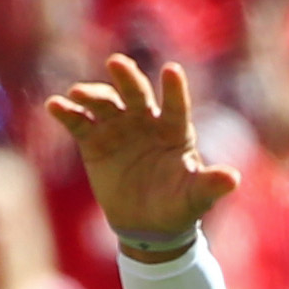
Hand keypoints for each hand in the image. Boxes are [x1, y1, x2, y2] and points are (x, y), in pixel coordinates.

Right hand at [45, 55, 241, 243]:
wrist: (148, 225)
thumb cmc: (178, 205)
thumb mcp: (195, 197)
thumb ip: (210, 185)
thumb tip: (233, 178)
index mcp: (174, 129)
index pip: (175, 104)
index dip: (174, 89)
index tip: (171, 71)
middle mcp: (145, 120)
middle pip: (136, 93)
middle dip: (127, 78)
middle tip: (116, 64)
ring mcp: (118, 127)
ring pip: (105, 103)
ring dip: (92, 95)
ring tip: (79, 93)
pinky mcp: (94, 141)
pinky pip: (79, 122)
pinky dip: (67, 112)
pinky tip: (55, 105)